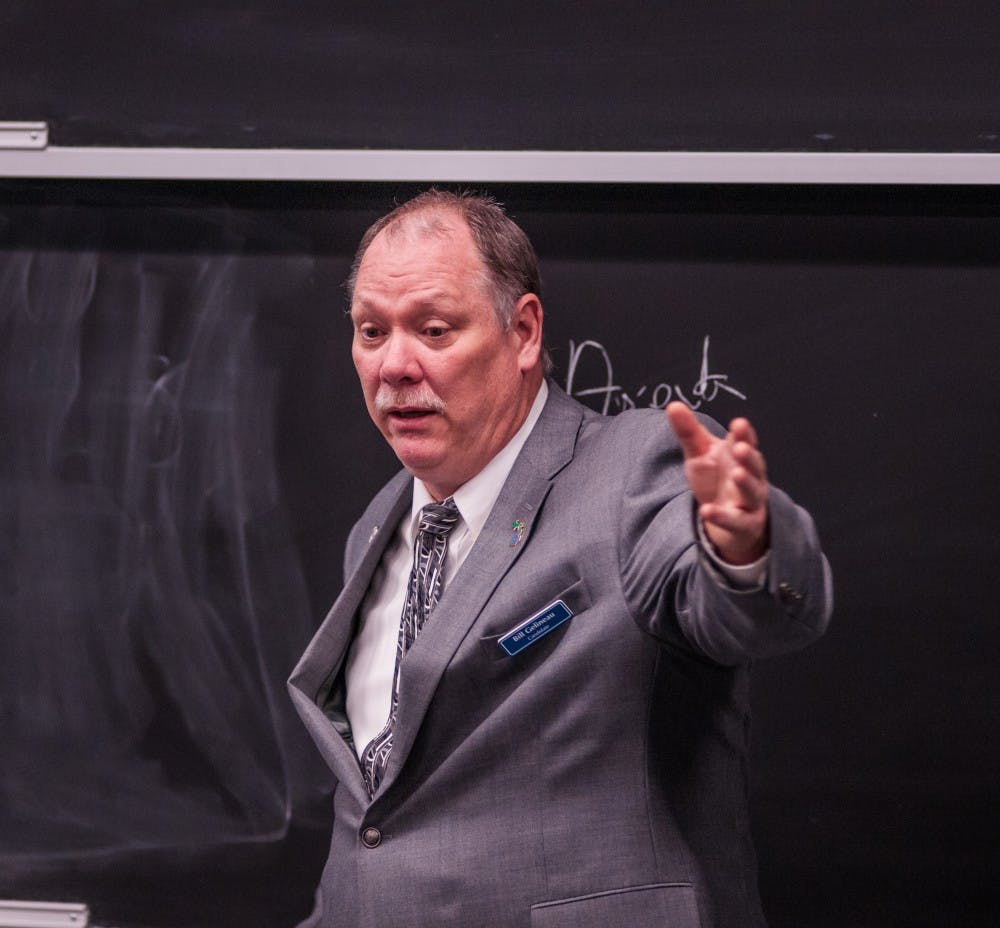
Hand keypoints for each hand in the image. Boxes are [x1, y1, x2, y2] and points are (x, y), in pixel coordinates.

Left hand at [665, 402, 768, 564]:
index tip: (738, 423)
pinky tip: (708, 511)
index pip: (745, 442)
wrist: (725, 519)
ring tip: (736, 475)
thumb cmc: (715, 479)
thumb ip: (688, 431)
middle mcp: (751, 477)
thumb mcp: (699, 454)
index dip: (744, 434)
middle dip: (749, 456)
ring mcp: (751, 501)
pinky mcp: (745, 524)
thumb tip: (672, 405)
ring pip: (753, 492)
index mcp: (740, 456)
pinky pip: (737, 521)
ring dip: (746, 483)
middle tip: (740, 448)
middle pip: (755, 465)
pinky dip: (723, 517)